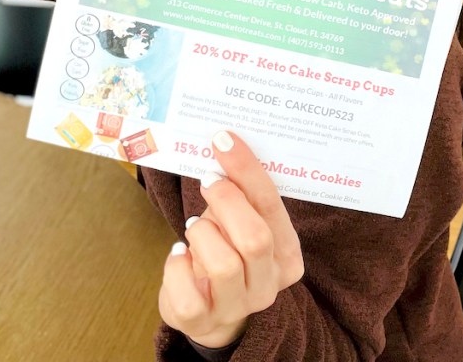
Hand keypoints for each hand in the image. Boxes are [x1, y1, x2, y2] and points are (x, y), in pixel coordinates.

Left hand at [159, 131, 304, 348]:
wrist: (210, 309)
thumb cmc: (225, 250)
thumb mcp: (238, 223)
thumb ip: (239, 194)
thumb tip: (223, 145)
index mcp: (286, 255)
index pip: (272, 207)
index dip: (247, 170)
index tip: (224, 140)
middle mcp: (268, 284)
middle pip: (255, 238)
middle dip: (226, 200)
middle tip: (208, 179)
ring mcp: (237, 306)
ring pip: (223, 264)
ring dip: (201, 234)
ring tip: (194, 228)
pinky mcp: (202, 321)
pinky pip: (187, 291)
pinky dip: (176, 266)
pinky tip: (180, 255)